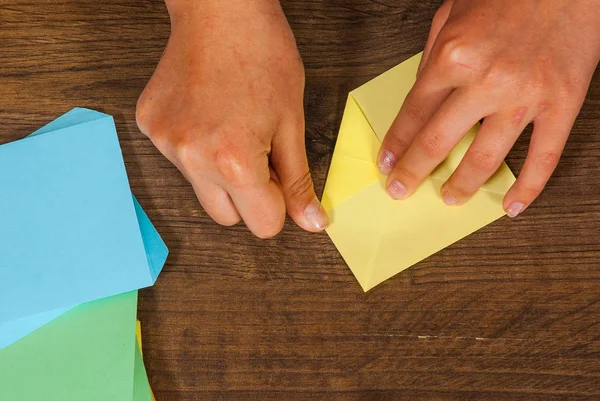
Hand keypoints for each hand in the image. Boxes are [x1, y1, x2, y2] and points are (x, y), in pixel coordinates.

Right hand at [136, 0, 327, 237]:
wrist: (220, 8)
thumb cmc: (262, 54)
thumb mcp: (291, 122)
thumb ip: (297, 180)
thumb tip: (311, 222)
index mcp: (235, 161)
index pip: (263, 225)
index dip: (277, 204)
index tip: (279, 179)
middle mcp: (193, 159)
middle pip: (227, 217)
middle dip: (248, 197)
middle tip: (257, 153)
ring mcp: (166, 143)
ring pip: (202, 190)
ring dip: (220, 175)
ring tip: (231, 129)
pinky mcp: (150, 126)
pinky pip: (179, 161)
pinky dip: (196, 150)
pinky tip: (208, 117)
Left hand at [378, 0, 599, 216]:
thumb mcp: (452, 12)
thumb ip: (432, 56)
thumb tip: (420, 96)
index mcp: (453, 56)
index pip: (413, 114)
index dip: (396, 145)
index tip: (387, 164)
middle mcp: (485, 81)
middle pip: (438, 142)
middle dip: (414, 173)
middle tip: (401, 190)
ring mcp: (525, 96)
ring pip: (485, 158)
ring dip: (462, 185)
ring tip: (449, 198)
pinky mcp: (562, 103)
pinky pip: (543, 157)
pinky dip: (528, 187)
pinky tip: (512, 206)